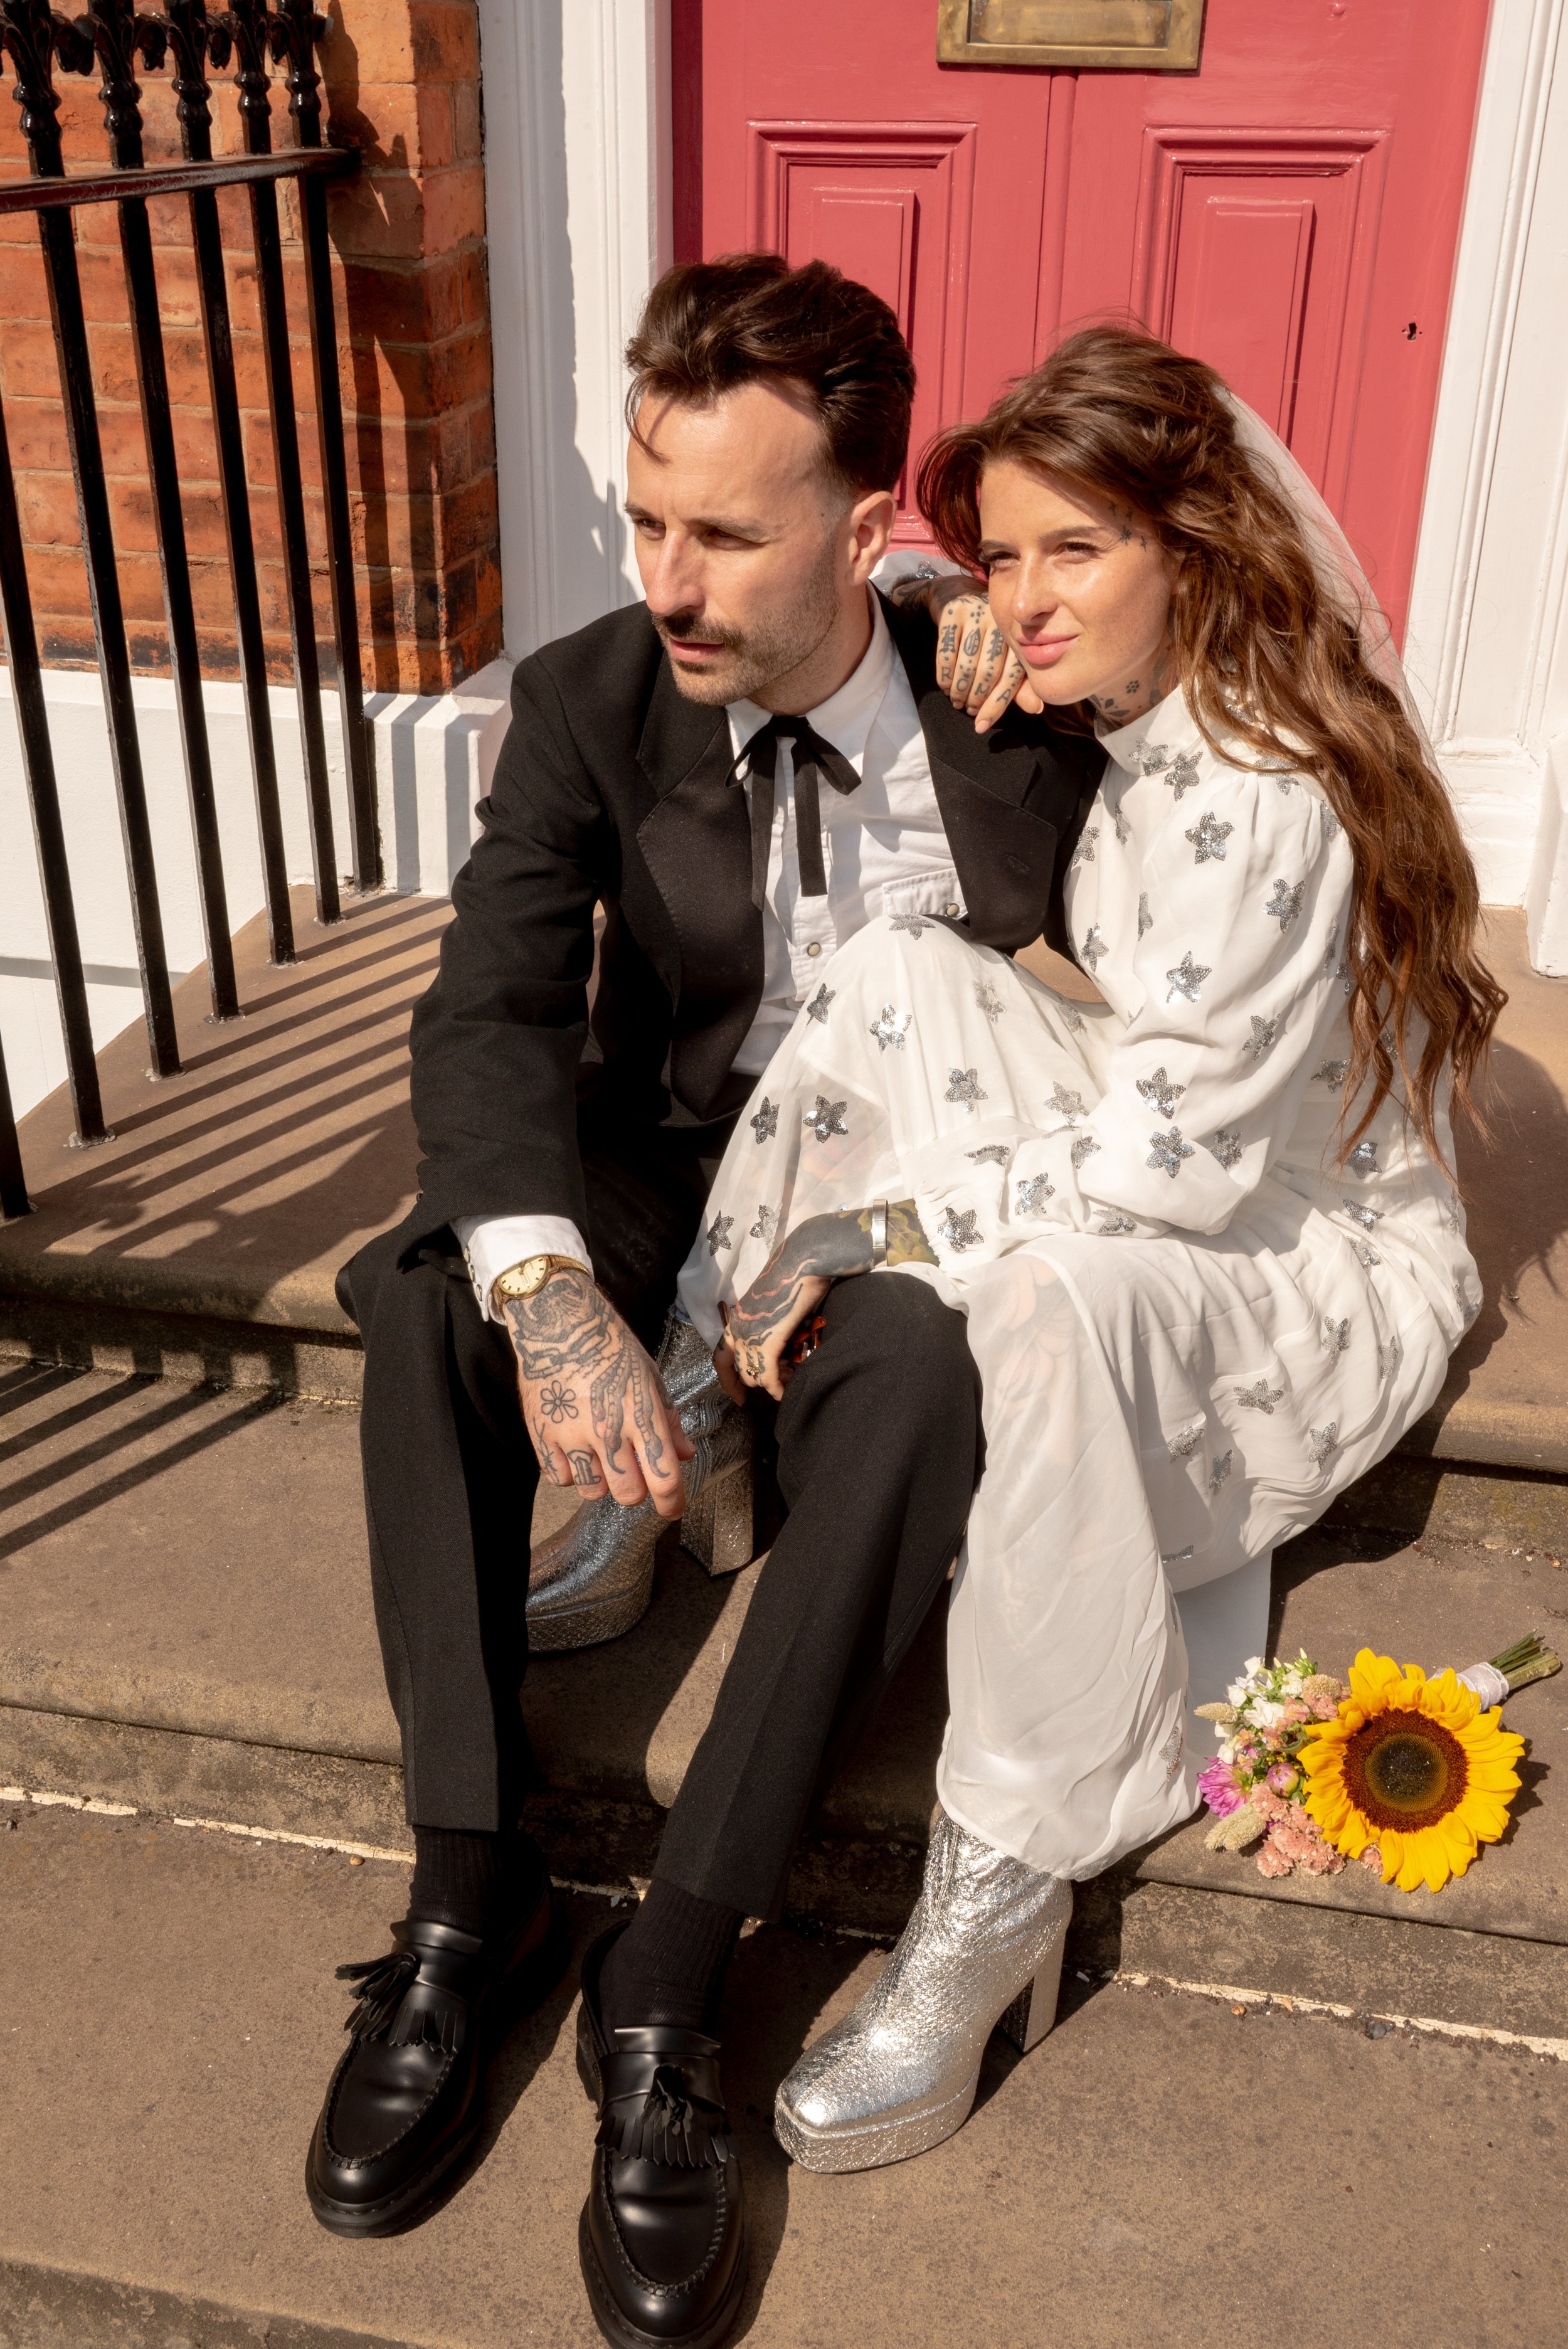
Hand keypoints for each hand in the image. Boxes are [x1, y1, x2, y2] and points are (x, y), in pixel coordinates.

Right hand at [502, 1270, 694, 1515]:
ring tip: (602, 1458)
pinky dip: (571, 1473)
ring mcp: (572, 1434)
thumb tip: (685, 1455)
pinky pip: (560, 1478)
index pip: (664, 1478)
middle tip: (635, 1474)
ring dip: (603, 1483)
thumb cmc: (611, 1347)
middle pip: (629, 1494)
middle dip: (637, 1491)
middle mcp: (608, 1430)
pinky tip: (575, 1451)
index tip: (673, 1508)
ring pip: (593, 1492)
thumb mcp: (650, 1377)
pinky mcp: (542, 1434)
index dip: (673, 1503)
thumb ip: (668, 1420)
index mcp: (641, 1415)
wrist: (560, 1324)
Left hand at [718, 1201, 936, 1402]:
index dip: (729, 1381)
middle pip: (738, 1370)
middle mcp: (736, 1327)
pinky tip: (785, 1391)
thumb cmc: (794, 1280)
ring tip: (791, 1378)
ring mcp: (749, 1334)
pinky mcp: (766, 1341)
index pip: (720, 1358)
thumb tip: (778, 1347)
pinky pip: (767, 1374)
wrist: (803, 1263)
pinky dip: (777, 1386)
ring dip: (773, 1382)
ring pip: (753, 1375)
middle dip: (759, 1382)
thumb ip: (768, 1329)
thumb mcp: (773, 1309)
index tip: (740, 1398)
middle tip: (781, 1383)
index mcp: (737, 1318)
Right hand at [933, 586, 1044, 732]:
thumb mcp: (1007, 657)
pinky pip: (946, 652)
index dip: (996, 705)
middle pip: (989, 671)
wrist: (960, 597)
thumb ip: (1020, 684)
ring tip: (957, 702)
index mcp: (1020, 635)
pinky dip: (945, 675)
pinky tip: (946, 687)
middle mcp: (1001, 623)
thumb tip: (1036, 708)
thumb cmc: (988, 635)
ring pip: (967, 664)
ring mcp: (977, 614)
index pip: (1011, 677)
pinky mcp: (954, 612)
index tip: (981, 725)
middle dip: (976, 698)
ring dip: (959, 690)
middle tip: (969, 711)